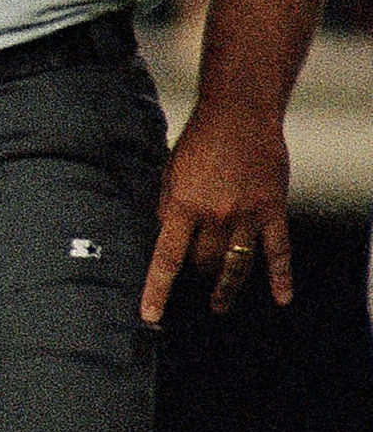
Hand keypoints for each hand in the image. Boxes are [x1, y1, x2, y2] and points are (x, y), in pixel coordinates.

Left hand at [138, 104, 293, 322]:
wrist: (238, 116)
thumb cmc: (199, 140)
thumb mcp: (170, 172)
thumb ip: (167, 204)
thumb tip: (164, 230)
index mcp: (182, 206)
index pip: (165, 258)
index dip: (157, 290)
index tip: (151, 315)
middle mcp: (215, 216)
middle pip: (203, 262)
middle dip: (195, 272)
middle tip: (193, 276)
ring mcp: (246, 216)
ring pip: (236, 264)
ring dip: (226, 287)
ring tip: (218, 305)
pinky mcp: (272, 211)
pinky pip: (278, 251)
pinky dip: (280, 277)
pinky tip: (281, 298)